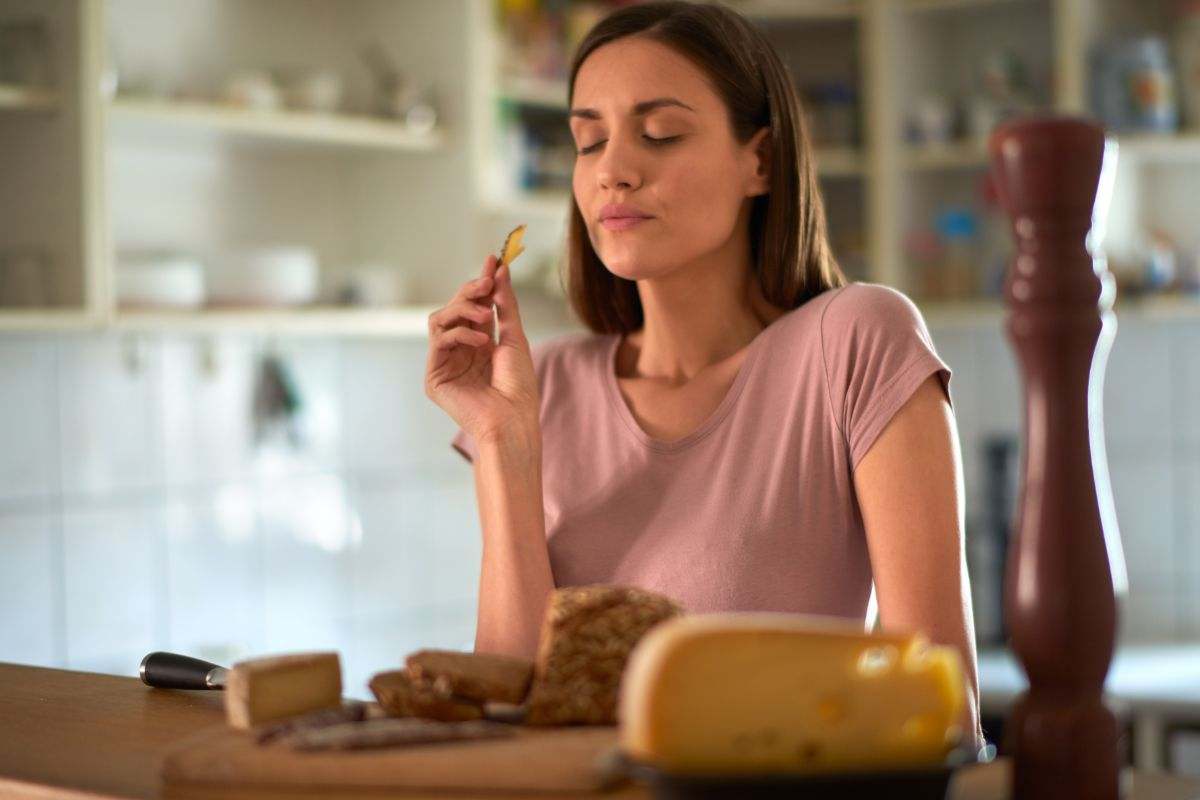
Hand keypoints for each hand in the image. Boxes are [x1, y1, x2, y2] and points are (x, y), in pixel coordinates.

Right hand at [424, 254, 539, 445]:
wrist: (513, 419)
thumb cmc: (519, 386)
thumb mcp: (515, 336)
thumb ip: (505, 303)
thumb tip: (500, 269)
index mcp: (479, 343)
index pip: (474, 305)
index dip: (481, 282)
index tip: (492, 258)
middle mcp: (459, 351)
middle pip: (454, 308)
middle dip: (470, 291)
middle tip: (486, 283)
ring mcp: (445, 363)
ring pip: (440, 319)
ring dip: (463, 309)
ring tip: (487, 317)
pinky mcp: (434, 377)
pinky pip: (438, 340)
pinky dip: (460, 333)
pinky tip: (481, 342)